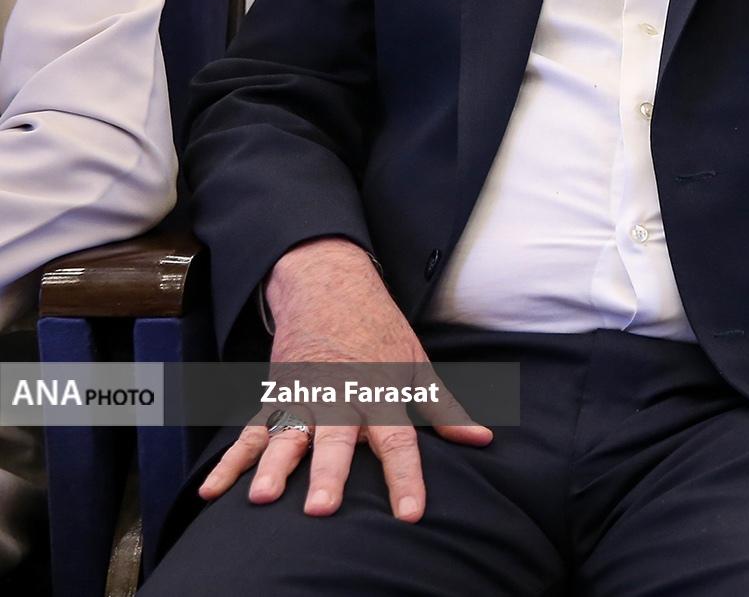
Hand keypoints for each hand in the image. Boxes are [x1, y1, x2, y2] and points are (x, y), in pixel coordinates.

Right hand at [199, 239, 491, 520]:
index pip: (399, 441)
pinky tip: (212, 492)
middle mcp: (340, 397)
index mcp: (381, 392)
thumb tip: (482, 438)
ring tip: (262, 498)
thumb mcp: (418, 365)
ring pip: (286, 437)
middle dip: (329, 474)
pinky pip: (249, 435)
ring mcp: (302, 398)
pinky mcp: (274, 398)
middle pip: (336, 440)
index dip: (406, 477)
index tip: (410, 513)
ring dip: (273, 468)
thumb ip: (444, 408)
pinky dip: (229, 463)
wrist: (329, 288)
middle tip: (321, 509)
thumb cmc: (380, 333)